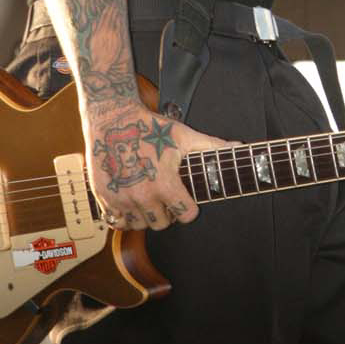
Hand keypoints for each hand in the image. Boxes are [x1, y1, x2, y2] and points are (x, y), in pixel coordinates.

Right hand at [84, 101, 237, 230]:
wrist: (113, 118)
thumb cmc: (151, 127)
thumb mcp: (185, 136)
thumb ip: (213, 146)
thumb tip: (240, 147)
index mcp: (165, 185)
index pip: (185, 215)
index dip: (188, 207)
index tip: (185, 199)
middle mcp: (143, 196)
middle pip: (162, 224)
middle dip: (167, 213)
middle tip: (166, 196)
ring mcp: (121, 199)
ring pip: (140, 225)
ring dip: (146, 215)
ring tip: (148, 197)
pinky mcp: (104, 198)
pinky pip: (117, 222)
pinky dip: (124, 217)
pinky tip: (130, 201)